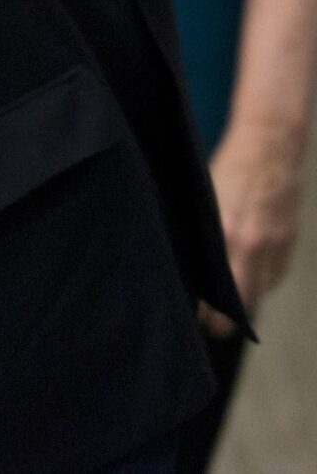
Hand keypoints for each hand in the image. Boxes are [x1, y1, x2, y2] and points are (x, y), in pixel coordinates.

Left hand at [208, 120, 302, 318]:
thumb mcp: (204, 201)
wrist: (269, 147)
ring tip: (226, 305)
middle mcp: (255, 244)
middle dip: (228, 319)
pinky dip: (262, 280)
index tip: (196, 318)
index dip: (209, 310)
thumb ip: (200, 234)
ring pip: (262, 289)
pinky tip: (247, 279)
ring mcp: (277, 244)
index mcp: (228, 234)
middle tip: (212, 327)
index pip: (220, 289)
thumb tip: (184, 263)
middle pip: (244, 299)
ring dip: (246, 299)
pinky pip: (275, 274)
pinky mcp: (290, 241)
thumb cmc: (227, 169)